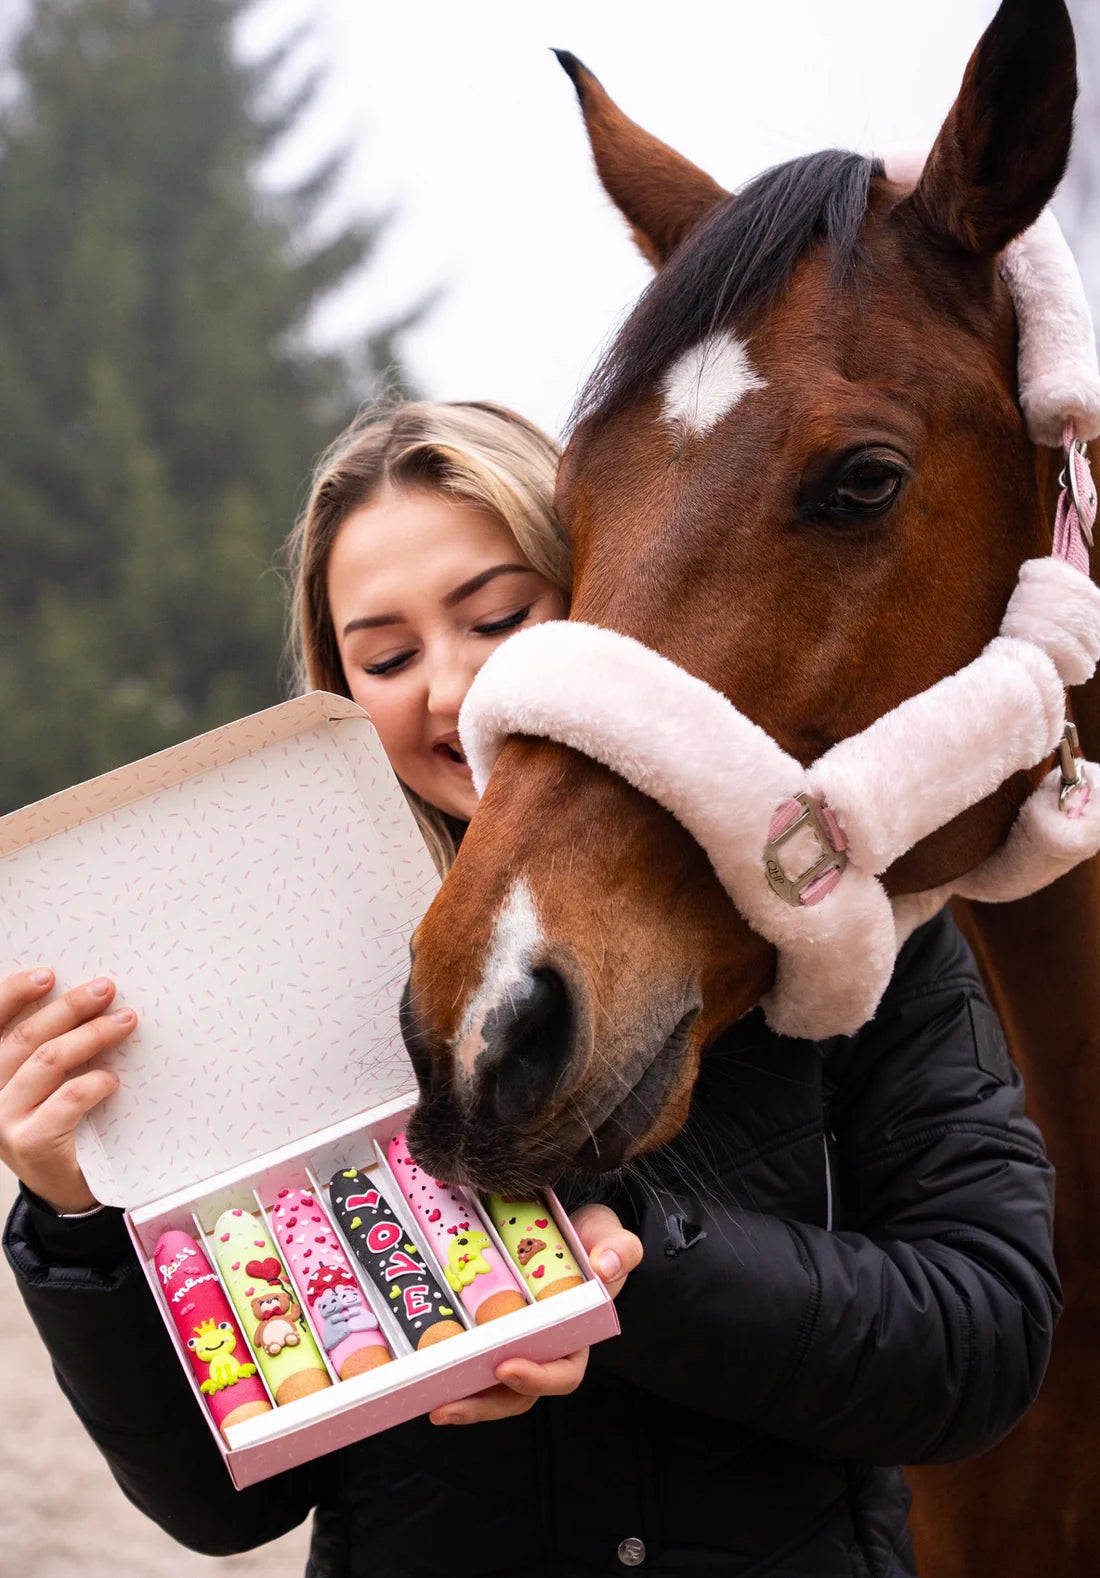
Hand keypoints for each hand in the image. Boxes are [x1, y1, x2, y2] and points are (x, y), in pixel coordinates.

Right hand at [0, 969, 136, 1213]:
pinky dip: (94, 1083)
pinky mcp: (30, 1143)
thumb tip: (86, 995)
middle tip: (105, 989)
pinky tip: (112, 1080)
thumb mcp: (44, 1080)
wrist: (63, 1185)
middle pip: (26, 1036)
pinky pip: (67, 1100)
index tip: (48, 974)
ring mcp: (4, 1119)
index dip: (13, 992)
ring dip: (91, 1035)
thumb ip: (47, 1045)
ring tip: (124, 1021)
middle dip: (69, 1007)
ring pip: (48, 1061)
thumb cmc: (59, 1121)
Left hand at [429, 1201, 641, 1425]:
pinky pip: (468, 1362)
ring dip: (462, 1400)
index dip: (536, 1379)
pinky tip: (421, 1376)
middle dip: (485, 1405)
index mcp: (575, 1338)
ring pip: (489, 1388)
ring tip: (431, 1403)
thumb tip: (606, 1264)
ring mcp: (512, 1345)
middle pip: (516, 1395)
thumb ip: (619, 1249)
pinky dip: (448, 1372)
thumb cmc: (592, 1240)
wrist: (566, 1227)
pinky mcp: (486, 1334)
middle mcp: (542, 1351)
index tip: (506, 1366)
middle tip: (449, 1405)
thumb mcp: (610, 1237)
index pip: (562, 1373)